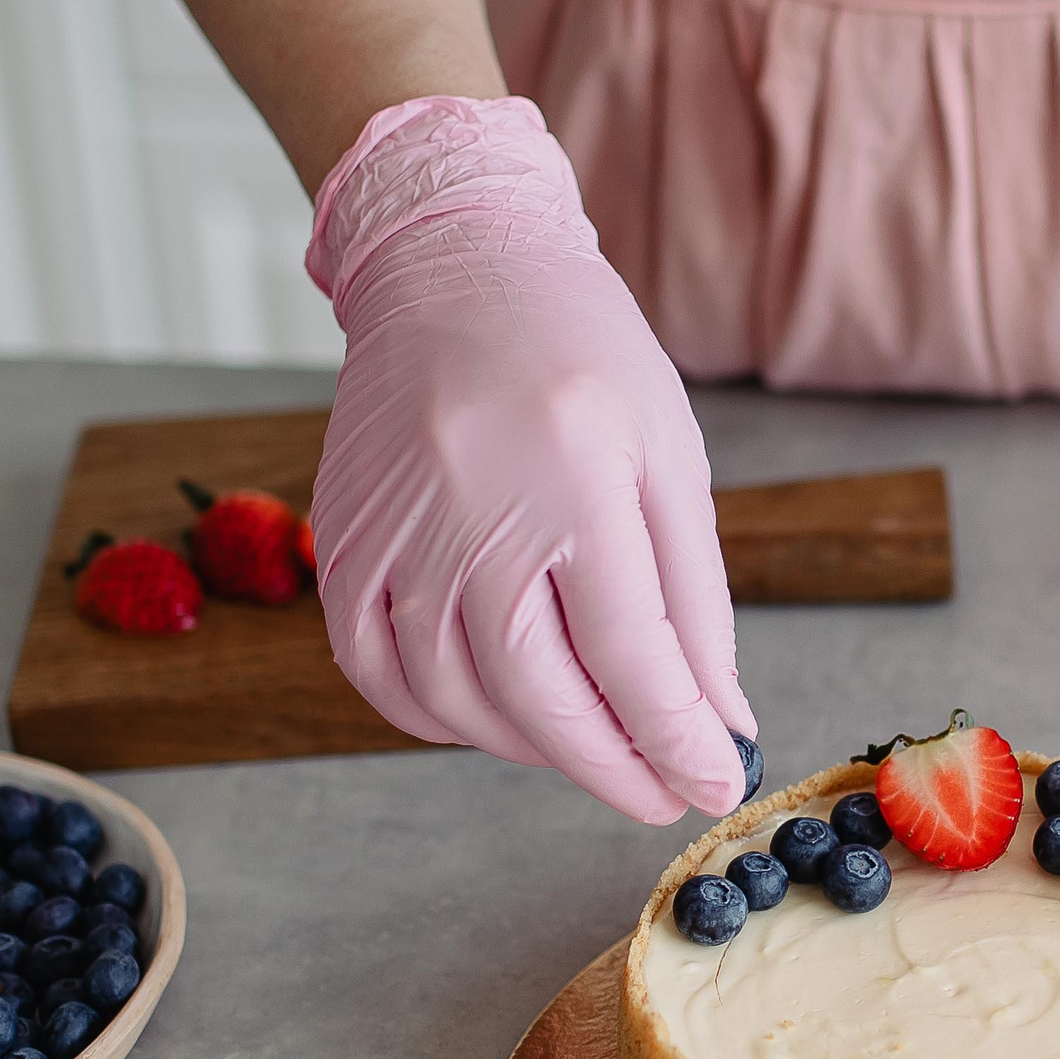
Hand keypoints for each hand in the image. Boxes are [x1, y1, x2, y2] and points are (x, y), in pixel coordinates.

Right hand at [306, 96, 751, 820]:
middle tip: (663, 795)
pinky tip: (497, 720)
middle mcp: (469, 512)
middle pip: (539, 696)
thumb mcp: (669, 460)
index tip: (718, 784)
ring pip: (456, 700)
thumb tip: (720, 722)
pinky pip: (375, 671)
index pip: (630, 654)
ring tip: (594, 750)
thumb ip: (693, 600)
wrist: (453, 263)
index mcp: (572, 479)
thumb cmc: (582, 357)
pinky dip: (438, 719)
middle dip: (612, 766)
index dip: (676, 737)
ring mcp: (391, 531)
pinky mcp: (340, 541)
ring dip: (533, 749)